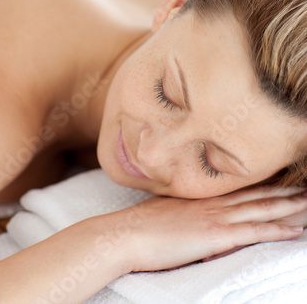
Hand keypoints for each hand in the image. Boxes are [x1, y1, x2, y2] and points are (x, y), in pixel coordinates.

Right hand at [115, 185, 306, 272]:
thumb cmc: (141, 225)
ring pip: (262, 209)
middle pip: (257, 195)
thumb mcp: (167, 212)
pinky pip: (255, 232)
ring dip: (289, 207)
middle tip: (305, 189)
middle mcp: (214, 202)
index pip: (240, 188)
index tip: (282, 181)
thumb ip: (186, 210)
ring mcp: (217, 217)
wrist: (127, 234)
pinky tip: (295, 230)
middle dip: (284, 193)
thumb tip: (195, 216)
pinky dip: (277, 230)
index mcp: (202, 197)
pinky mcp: (217, 236)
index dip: (264, 184)